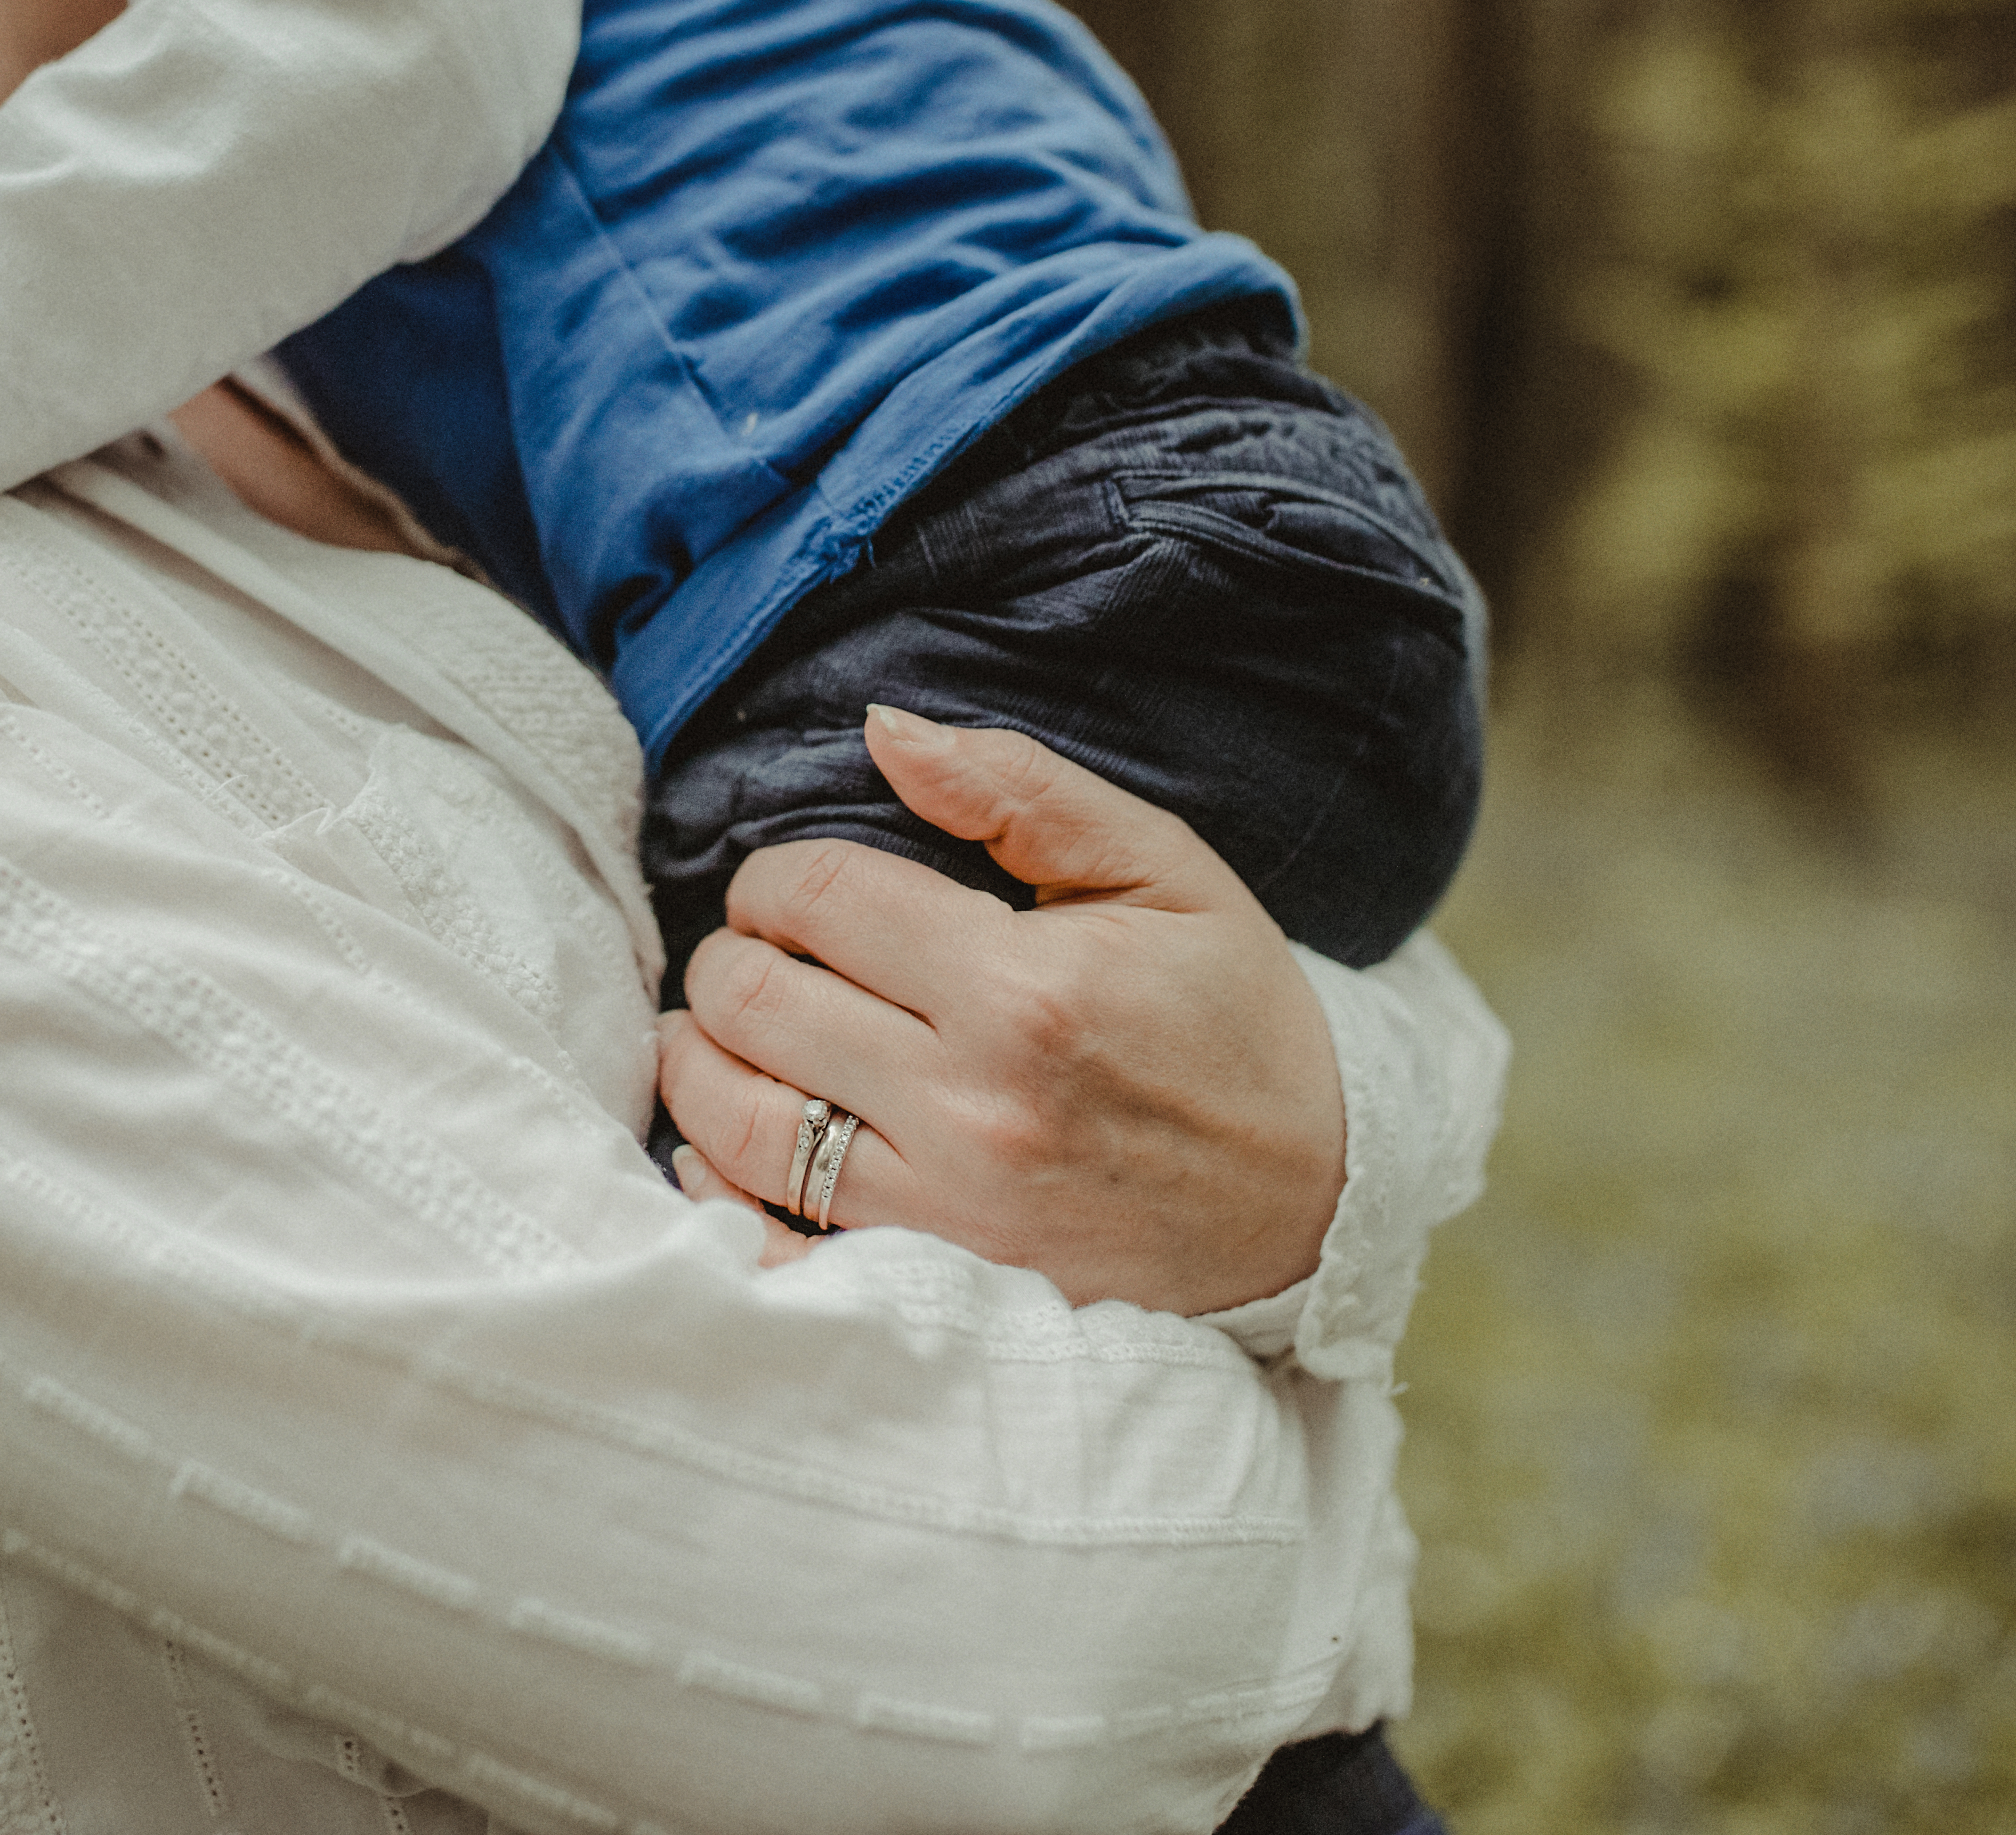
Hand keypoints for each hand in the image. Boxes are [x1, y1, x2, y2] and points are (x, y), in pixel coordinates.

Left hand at [661, 707, 1346, 1315]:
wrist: (1313, 1202)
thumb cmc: (1232, 1020)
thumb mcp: (1162, 871)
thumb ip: (1017, 790)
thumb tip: (882, 729)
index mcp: (1022, 989)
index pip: (814, 901)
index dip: (772, 879)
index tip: (789, 889)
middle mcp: (971, 1107)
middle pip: (751, 1004)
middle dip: (729, 958)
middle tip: (756, 952)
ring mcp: (944, 1213)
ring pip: (731, 1121)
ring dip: (701, 1060)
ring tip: (728, 1030)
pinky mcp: (932, 1286)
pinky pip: (763, 1240)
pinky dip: (713, 1189)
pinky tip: (723, 1144)